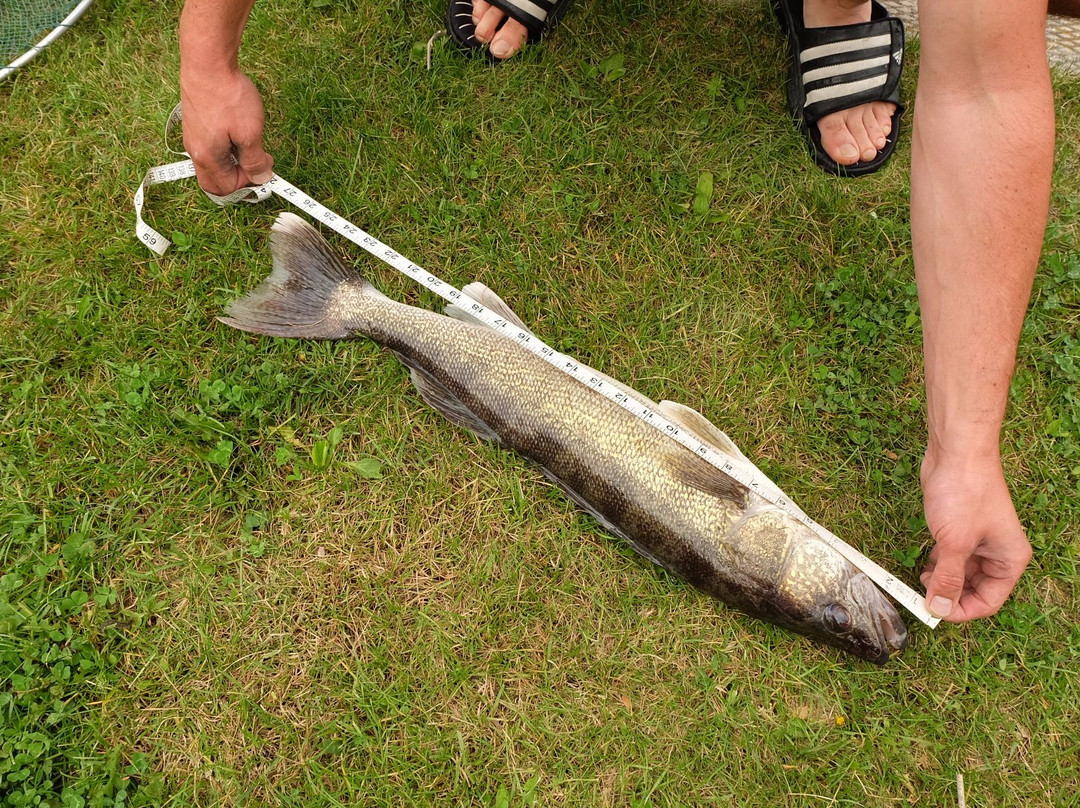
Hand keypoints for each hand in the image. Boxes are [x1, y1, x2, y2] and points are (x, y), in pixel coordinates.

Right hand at [179, 66, 272, 195]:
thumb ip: (255, 160)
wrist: (207, 63)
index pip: (226, 188)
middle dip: (237, 178)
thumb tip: (261, 178)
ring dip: (233, 162)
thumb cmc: (228, 96)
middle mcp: (195, 151)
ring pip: (213, 164)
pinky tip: (236, 131)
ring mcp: (192, 136)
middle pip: (215, 181)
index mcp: (207, 158)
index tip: (263, 167)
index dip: (248, 183)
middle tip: (256, 163)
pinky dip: (225, 149)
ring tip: (248, 143)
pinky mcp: (195, 123)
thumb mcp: (250, 133)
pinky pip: (210, 147)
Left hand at [919, 448, 1031, 621]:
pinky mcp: (961, 529)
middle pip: (975, 590)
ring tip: (921, 578)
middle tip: (922, 596)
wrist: (956, 453)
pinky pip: (952, 558)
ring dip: (942, 580)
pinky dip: (939, 564)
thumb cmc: (964, 493)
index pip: (988, 602)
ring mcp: (979, 541)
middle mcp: (998, 553)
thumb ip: (948, 578)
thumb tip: (939, 608)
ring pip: (962, 575)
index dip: (960, 610)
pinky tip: (925, 564)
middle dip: (950, 595)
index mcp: (1009, 560)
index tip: (933, 610)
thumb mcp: (955, 543)